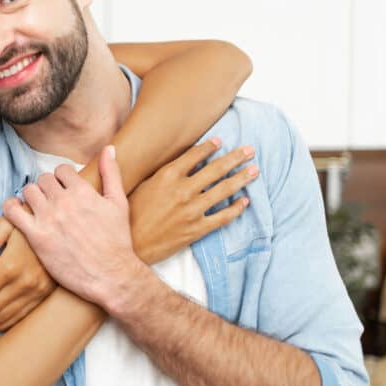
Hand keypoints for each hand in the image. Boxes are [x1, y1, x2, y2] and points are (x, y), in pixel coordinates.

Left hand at [2, 146, 140, 308]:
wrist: (112, 276)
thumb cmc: (118, 242)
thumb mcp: (119, 204)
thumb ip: (111, 173)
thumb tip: (109, 148)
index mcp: (83, 191)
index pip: (61, 170)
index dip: (61, 178)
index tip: (63, 189)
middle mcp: (64, 201)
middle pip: (43, 179)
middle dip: (46, 188)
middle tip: (50, 201)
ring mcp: (49, 218)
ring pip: (28, 192)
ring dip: (31, 197)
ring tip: (38, 208)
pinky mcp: (37, 236)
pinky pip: (12, 212)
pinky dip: (11, 208)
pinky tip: (17, 213)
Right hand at [129, 138, 256, 263]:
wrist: (132, 245)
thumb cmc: (132, 214)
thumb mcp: (142, 186)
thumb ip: (162, 174)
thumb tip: (180, 162)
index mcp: (167, 176)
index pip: (194, 156)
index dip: (209, 147)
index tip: (220, 141)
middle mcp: (183, 190)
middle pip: (215, 169)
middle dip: (235, 158)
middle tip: (249, 150)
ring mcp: (192, 210)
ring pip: (224, 190)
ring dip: (241, 178)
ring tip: (254, 170)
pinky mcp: (197, 229)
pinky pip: (223, 216)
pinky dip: (236, 208)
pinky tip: (245, 201)